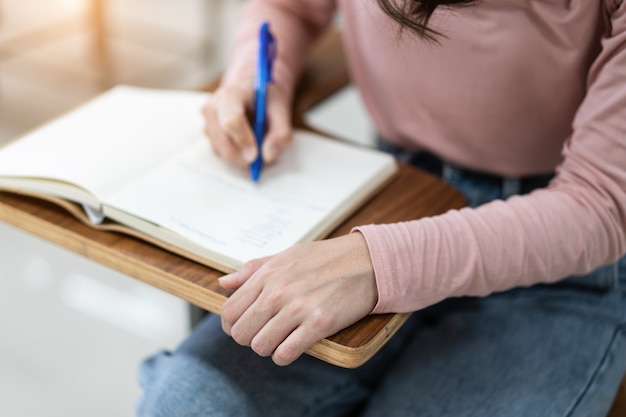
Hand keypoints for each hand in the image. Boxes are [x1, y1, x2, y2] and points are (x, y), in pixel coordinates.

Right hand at [202, 78, 291, 166]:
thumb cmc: (266, 100)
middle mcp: (213, 108)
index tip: (256, 156)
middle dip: (244, 156)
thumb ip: (280, 134)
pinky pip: (222, 154)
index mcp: (231, 95)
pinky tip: (247, 142)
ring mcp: (207, 122)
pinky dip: (237, 155)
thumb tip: (268, 156)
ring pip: (223, 151)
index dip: (243, 140)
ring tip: (258, 144)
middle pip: (224, 141)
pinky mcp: (209, 136)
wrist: (252, 93)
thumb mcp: (281, 111)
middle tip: (262, 160)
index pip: (231, 121)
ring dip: (242, 157)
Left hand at [219, 233, 377, 365]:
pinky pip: (286, 354)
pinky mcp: (319, 324)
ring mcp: (298, 308)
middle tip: (264, 334)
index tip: (246, 326)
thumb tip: (224, 283)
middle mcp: (278, 291)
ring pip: (261, 346)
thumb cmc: (326, 258)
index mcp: (268, 274)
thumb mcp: (286, 255)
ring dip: (268, 348)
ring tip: (281, 339)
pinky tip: (293, 345)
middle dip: (250, 338)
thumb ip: (253, 269)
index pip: (230, 311)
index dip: (233, 325)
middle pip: (241, 333)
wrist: (367, 261)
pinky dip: (285, 356)